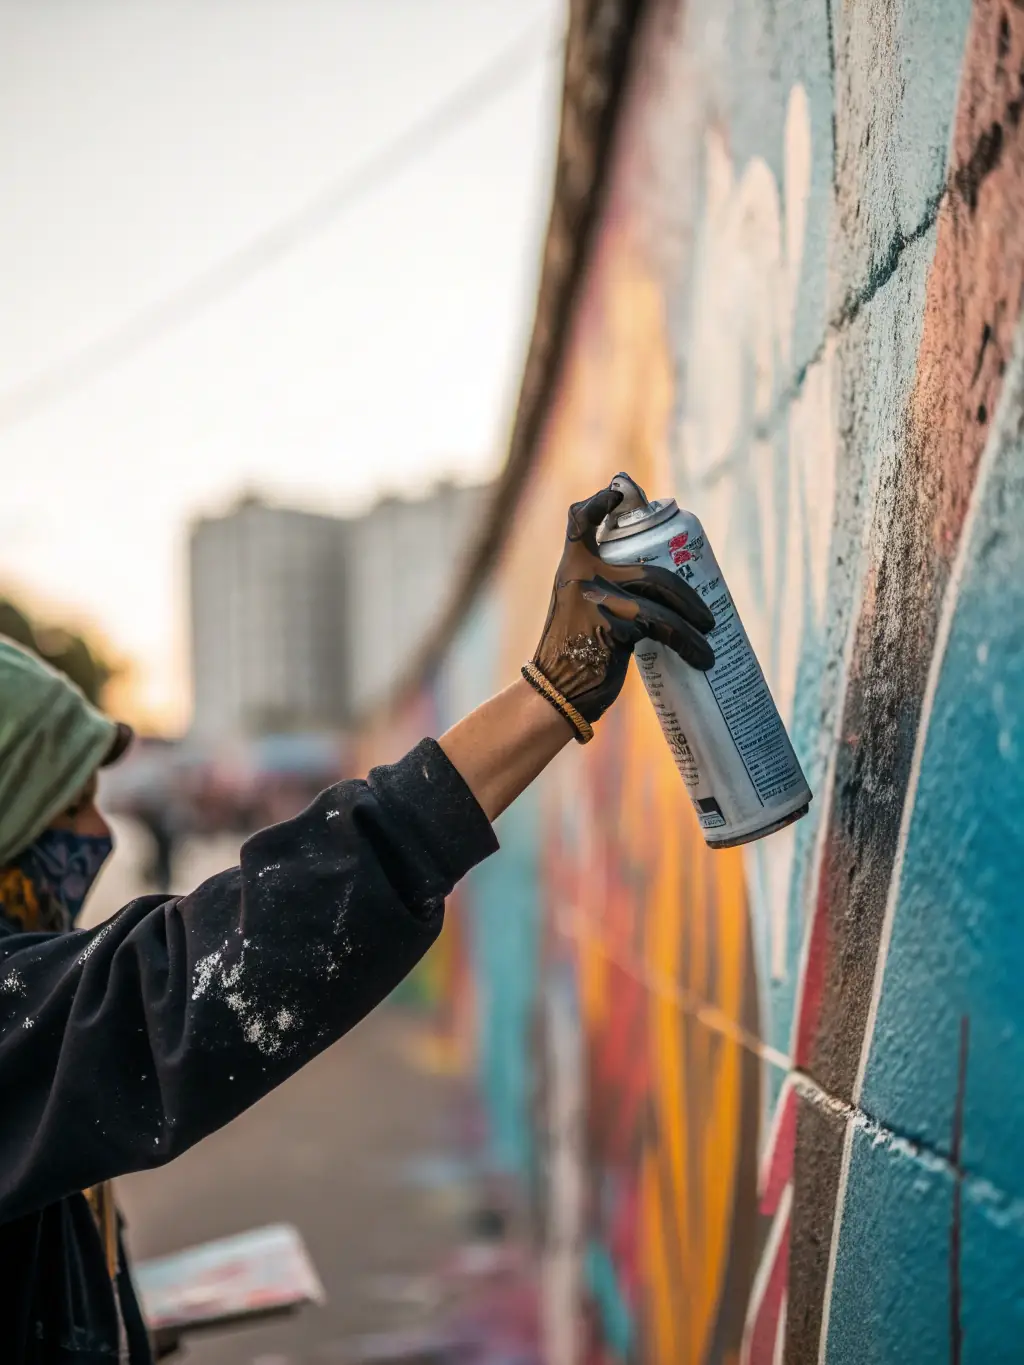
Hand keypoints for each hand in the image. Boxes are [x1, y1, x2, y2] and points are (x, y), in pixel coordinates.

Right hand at [530, 485, 715, 725]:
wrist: (556, 692)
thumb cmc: (574, 656)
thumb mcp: (578, 614)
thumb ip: (603, 594)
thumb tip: (654, 594)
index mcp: (571, 570)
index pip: (578, 523)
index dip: (598, 504)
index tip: (615, 490)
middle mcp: (582, 578)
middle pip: (649, 572)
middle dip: (686, 596)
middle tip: (708, 617)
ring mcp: (598, 600)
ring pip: (660, 603)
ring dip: (692, 624)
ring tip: (709, 641)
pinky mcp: (613, 626)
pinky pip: (660, 627)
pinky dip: (686, 642)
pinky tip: (701, 657)